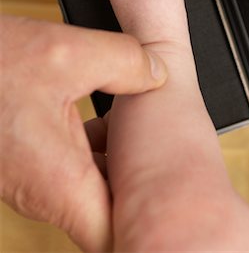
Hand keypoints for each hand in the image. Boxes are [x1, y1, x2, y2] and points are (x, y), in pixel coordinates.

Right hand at [0, 15, 166, 252]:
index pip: (117, 238)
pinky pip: (79, 166)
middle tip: (173, 158)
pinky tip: (113, 117)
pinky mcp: (33, 162)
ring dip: (122, 160)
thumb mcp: (67, 52)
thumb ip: (126, 61)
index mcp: (59, 180)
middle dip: (144, 185)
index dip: (150, 230)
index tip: (177, 212)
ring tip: (147, 130)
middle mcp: (46, 191)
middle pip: (113, 211)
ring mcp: (38, 179)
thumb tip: (157, 73)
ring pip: (97, 186)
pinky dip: (100, 145)